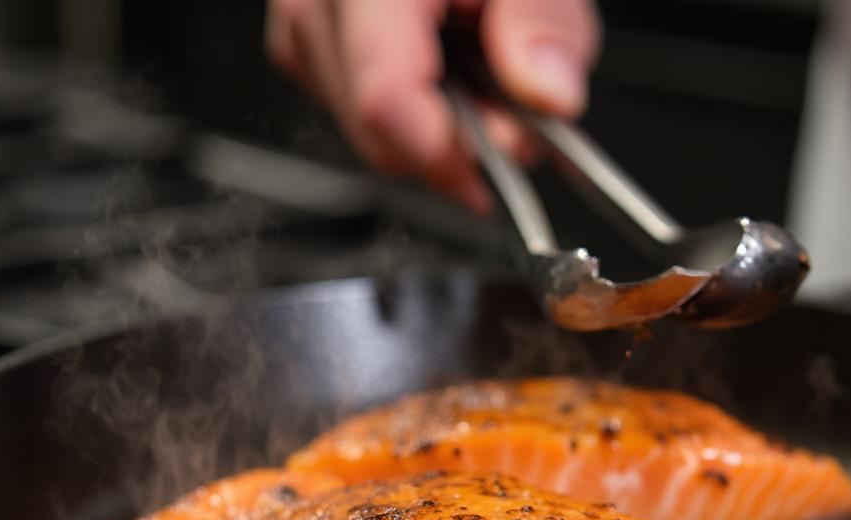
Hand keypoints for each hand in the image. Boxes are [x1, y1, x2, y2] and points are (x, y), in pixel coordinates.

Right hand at [265, 0, 600, 212]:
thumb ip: (544, 22)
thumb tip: (549, 96)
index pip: (387, 98)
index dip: (447, 156)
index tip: (496, 172)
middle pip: (372, 128)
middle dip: (447, 147)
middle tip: (509, 122)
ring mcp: (301, 12)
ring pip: (357, 127)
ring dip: (425, 129)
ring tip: (476, 75)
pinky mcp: (302, 30)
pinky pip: (343, 103)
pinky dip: (399, 108)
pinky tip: (436, 69)